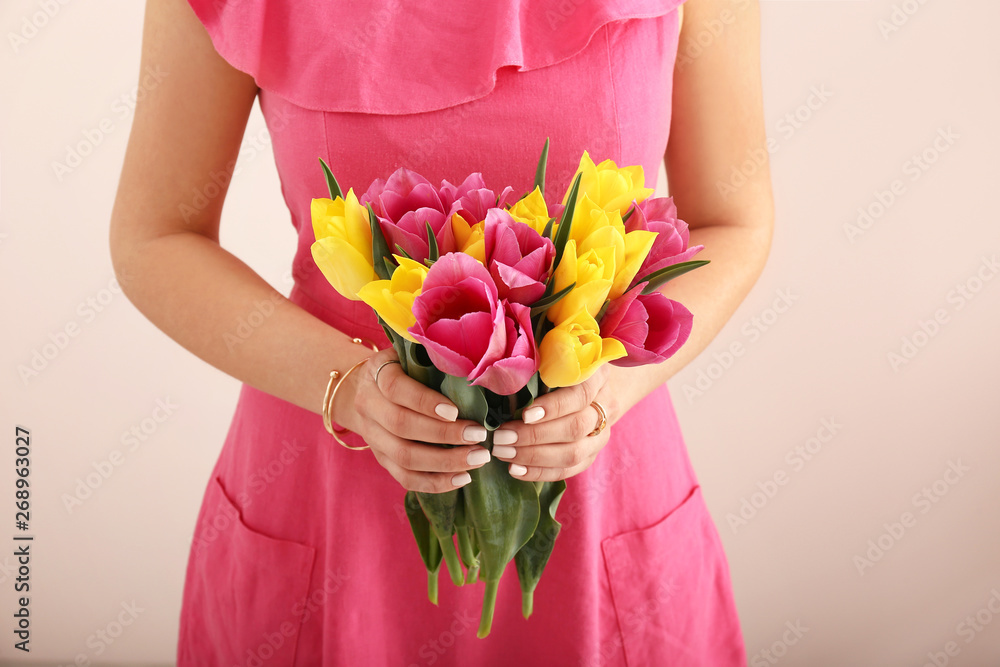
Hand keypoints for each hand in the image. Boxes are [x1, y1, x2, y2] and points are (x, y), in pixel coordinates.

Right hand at [334, 348, 492, 493]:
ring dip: (445, 462)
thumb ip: (433, 355)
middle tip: (479, 436)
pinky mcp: (382, 459)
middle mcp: (369, 406)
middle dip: (444, 435)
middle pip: (402, 427)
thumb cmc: (401, 367)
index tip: (455, 410)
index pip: (396, 389)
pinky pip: (405, 478)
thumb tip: (474, 363)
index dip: (425, 402)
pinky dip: (435, 482)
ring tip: (478, 458)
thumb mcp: (409, 352)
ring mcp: (373, 437)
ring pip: (404, 457)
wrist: (361, 389)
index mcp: (377, 374)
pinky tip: (462, 478)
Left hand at [489, 365, 637, 481]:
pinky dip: (540, 472)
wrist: (595, 387)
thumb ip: (538, 361)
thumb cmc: (564, 366)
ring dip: (534, 457)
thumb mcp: (556, 354)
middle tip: (501, 437)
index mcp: (597, 377)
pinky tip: (515, 470)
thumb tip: (503, 372)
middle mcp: (605, 407)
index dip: (553, 407)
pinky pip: (568, 470)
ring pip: (572, 454)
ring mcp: (600, 435)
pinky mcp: (591, 455)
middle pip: (575, 428)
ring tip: (503, 453)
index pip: (580, 395)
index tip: (524, 414)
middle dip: (534, 436)